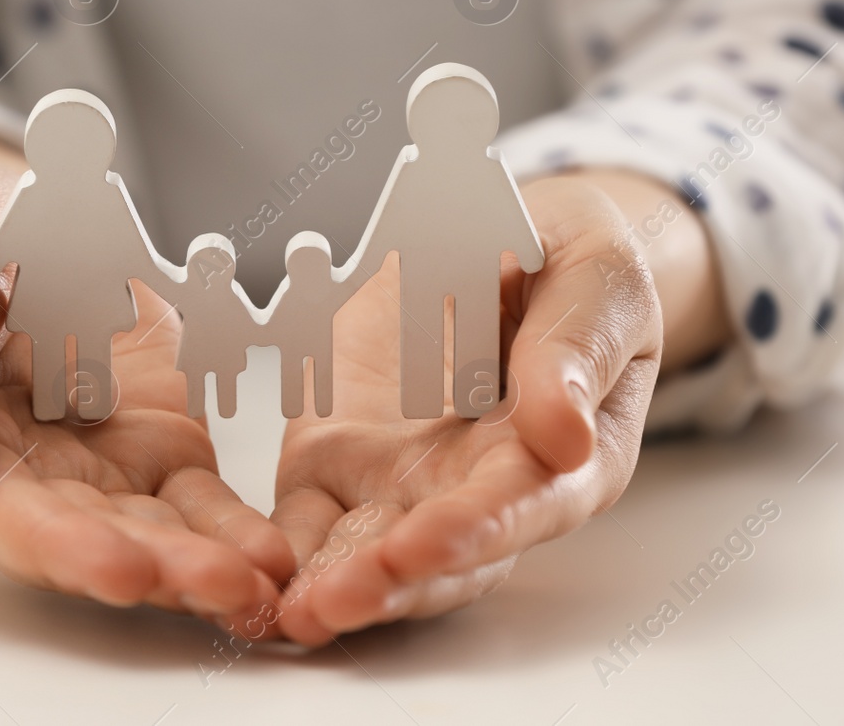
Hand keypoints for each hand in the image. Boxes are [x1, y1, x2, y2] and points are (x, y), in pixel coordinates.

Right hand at [0, 118, 295, 618]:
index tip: (119, 567)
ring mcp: (78, 468)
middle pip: (72, 539)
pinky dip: (229, 527)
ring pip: (137, 531)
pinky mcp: (142, 445)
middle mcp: (0, 477)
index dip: (51, 544)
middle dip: (149, 567)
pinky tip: (270, 555)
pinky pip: (188, 498)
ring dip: (198, 562)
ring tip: (260, 584)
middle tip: (219, 583)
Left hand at [265, 171, 716, 644]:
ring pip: (369, 550)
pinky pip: (308, 515)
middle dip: (388, 584)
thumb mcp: (597, 277)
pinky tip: (246, 575)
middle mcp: (483, 485)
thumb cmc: (574, 262)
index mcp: (566, 452)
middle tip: (335, 602)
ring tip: (289, 612)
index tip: (424, 546)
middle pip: (440, 556)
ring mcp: (408, 481)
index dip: (475, 530)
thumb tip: (565, 436)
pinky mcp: (341, 460)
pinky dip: (278, 549)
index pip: (524, 503)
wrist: (501, 233)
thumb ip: (576, 349)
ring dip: (330, 583)